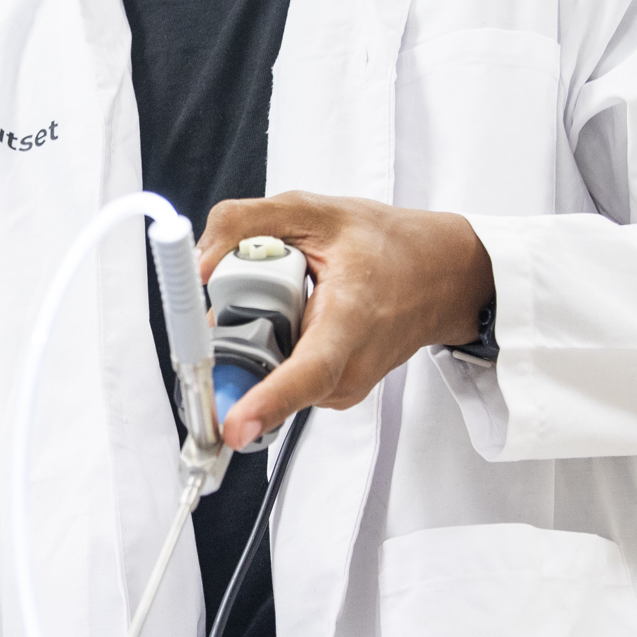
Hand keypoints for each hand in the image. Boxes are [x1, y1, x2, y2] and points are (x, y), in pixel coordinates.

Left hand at [196, 193, 493, 448]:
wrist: (440, 276)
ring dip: (261, 335)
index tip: (235, 427)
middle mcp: (349, 367)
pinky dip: (277, 346)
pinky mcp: (334, 394)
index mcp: (351, 319)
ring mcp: (342, 388)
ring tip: (301, 294)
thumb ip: (244, 222)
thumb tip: (197, 265)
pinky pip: (281, 375)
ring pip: (268, 372)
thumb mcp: (312, 209)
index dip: (268, 401)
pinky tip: (304, 316)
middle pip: (266, 370)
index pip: (308, 371)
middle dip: (241, 331)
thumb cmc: (386, 245)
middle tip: (270, 282)